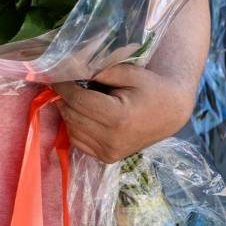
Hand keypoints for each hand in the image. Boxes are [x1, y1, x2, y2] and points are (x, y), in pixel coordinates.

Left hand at [52, 63, 194, 162]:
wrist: (170, 113)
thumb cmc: (151, 88)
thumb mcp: (129, 72)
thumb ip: (100, 70)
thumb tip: (71, 68)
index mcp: (118, 118)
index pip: (77, 100)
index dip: (63, 86)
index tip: (55, 74)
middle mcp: (112, 140)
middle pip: (71, 115)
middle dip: (64, 97)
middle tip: (65, 83)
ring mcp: (110, 152)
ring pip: (71, 129)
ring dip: (68, 111)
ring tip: (76, 97)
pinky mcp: (108, 158)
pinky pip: (78, 141)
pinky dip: (75, 126)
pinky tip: (84, 114)